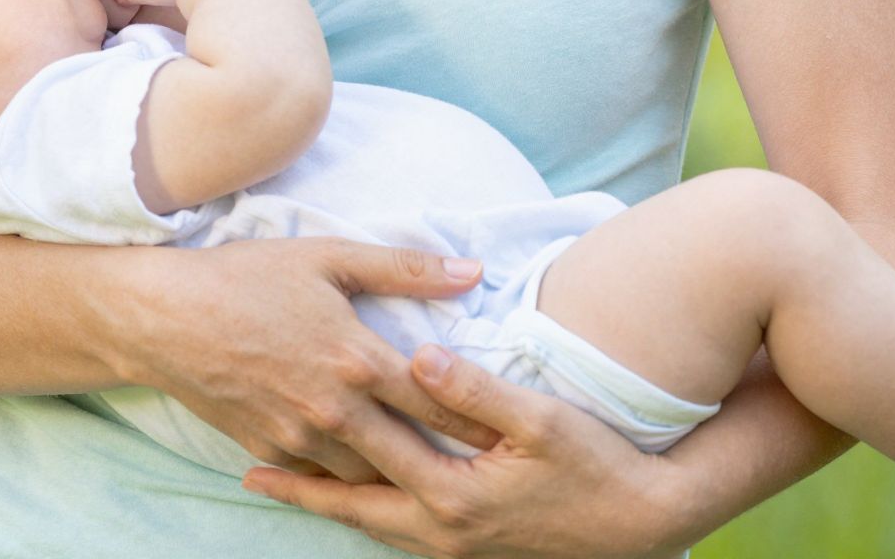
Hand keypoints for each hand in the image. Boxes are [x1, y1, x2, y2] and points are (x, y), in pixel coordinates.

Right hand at [125, 239, 502, 486]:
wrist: (163, 317)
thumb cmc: (246, 277)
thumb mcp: (327, 257)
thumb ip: (404, 267)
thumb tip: (472, 270)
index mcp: (356, 358)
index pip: (438, 398)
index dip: (482, 417)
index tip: (518, 432)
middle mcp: (333, 409)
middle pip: (413, 452)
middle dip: (454, 463)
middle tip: (496, 473)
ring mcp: (299, 438)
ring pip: (372, 475)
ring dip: (404, 475)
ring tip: (444, 478)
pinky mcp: (271, 451)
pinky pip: (324, 477)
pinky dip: (352, 477)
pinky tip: (377, 476)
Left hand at [242, 345, 690, 558]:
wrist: (643, 521)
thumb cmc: (595, 463)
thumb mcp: (538, 418)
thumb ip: (472, 388)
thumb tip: (416, 354)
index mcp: (453, 494)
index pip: (367, 462)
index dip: (315, 442)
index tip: (266, 429)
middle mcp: (445, 530)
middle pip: (356, 506)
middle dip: (303, 489)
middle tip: (251, 469)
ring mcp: (458, 545)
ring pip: (376, 524)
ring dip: (332, 502)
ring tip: (287, 484)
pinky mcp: (473, 546)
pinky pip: (402, 531)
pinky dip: (370, 513)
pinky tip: (358, 498)